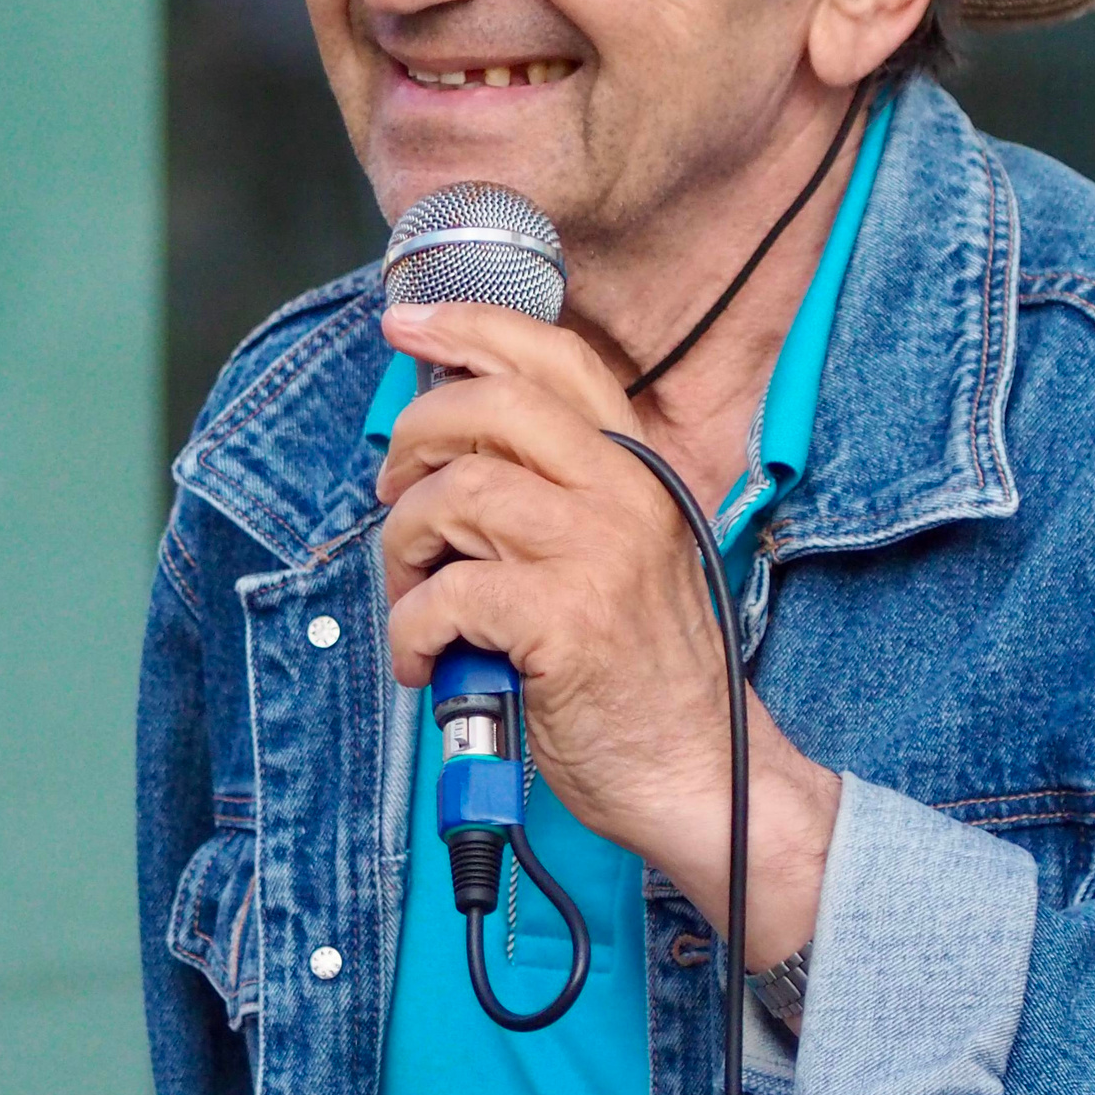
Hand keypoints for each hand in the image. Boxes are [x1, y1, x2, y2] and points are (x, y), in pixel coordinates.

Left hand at [375, 301, 839, 968]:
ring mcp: (598, 552)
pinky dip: (411, 628)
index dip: (468, 326)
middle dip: (413, 441)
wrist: (699, 773)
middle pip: (488, 407)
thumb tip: (445, 443)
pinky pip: (445, 594)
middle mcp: (624, 493)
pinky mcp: (564, 621)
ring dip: (405, 546)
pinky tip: (423, 658)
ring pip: (455, 494)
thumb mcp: (617, 550)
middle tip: (395, 496)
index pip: (553, 358)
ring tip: (413, 594)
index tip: (405, 321)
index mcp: (637, 466)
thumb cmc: (638, 670)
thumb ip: (554, 490)